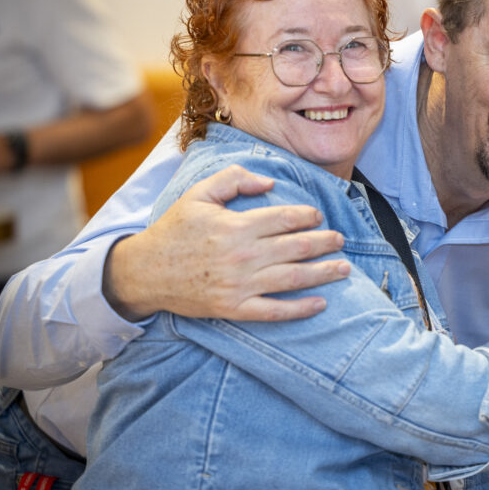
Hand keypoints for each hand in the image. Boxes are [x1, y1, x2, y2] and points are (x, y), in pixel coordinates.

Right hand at [105, 164, 349, 321]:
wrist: (145, 272)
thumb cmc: (174, 230)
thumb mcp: (199, 194)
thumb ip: (234, 179)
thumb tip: (269, 182)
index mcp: (236, 225)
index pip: (284, 219)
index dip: (308, 217)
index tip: (319, 217)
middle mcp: (242, 255)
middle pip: (296, 247)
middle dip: (324, 243)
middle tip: (340, 240)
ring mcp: (239, 284)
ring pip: (292, 278)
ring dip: (323, 273)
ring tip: (344, 268)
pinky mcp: (234, 308)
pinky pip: (274, 310)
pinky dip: (300, 308)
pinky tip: (321, 303)